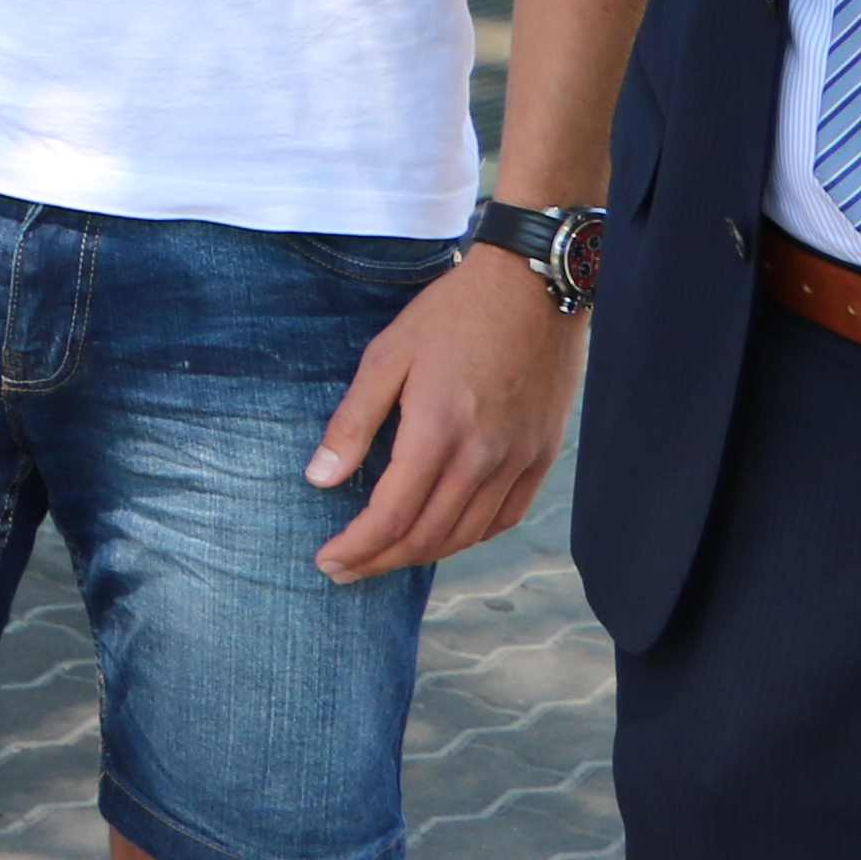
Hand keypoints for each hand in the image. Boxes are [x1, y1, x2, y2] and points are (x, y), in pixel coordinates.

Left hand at [312, 247, 581, 582]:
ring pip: (466, 535)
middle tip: (343, 570)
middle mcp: (483, 457)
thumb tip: (319, 479)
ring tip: (384, 558)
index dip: (356, 547)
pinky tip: (444, 537)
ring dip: (421, 555)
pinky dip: (470, 538)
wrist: (532, 289)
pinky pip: (505, 518)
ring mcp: (518, 462)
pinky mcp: (541, 457)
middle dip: (379, 561)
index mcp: (438, 431)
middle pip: (427, 536)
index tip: (326, 561)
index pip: (391, 515)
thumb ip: (353, 422)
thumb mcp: (387, 356)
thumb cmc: (452, 315)